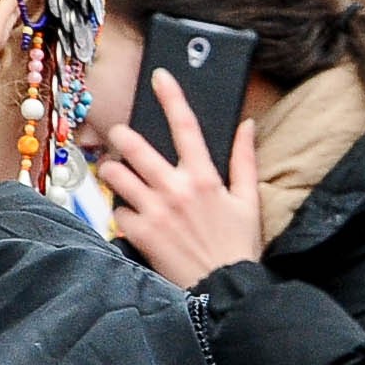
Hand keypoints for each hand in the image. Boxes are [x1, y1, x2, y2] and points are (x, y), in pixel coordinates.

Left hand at [94, 71, 264, 290]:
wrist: (226, 288)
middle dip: (122, 138)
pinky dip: (124, 215)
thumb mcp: (249, 201)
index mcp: (204, 177)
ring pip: (114, 175)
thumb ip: (244, 160)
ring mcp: (154, 210)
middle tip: (122, 141)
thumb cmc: (238, 245)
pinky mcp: (139, 233)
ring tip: (122, 181)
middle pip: (133, 146)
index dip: (171, 96)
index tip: (160, 76)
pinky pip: (117, 212)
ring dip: (114, 175)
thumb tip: (247, 125)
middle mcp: (175, 188)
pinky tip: (137, 221)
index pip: (185, 126)